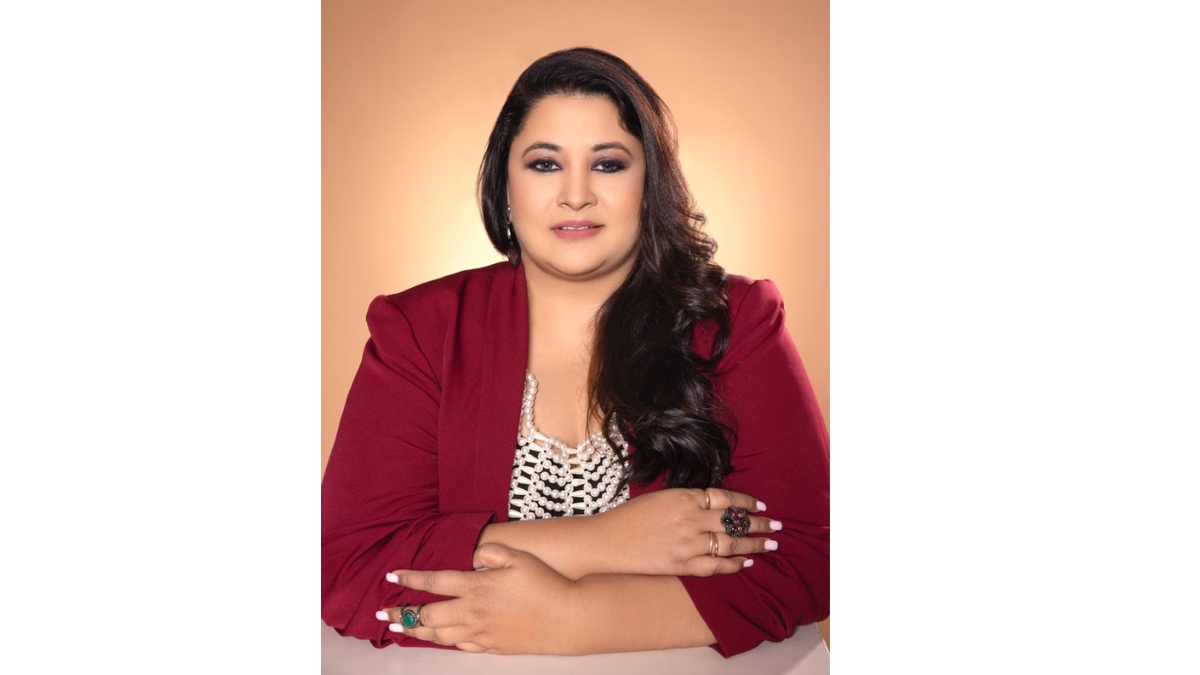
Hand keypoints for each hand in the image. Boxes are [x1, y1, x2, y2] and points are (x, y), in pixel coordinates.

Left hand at [378, 543, 581, 654]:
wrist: (567, 618)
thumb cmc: (544, 584)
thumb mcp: (518, 556)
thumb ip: (491, 552)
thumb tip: (472, 555)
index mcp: (477, 586)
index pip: (434, 581)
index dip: (410, 578)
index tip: (391, 575)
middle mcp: (473, 612)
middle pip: (428, 614)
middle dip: (402, 612)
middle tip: (382, 612)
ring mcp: (481, 632)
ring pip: (439, 634)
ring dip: (416, 630)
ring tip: (400, 627)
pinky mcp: (491, 646)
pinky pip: (460, 645)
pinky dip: (443, 641)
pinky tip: (439, 638)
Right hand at [590, 487, 781, 576]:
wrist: (606, 540)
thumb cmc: (630, 516)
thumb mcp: (661, 497)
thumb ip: (688, 499)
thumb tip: (714, 504)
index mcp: (684, 497)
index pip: (725, 497)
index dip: (746, 502)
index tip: (760, 506)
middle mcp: (689, 518)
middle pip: (733, 520)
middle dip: (759, 523)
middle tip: (777, 526)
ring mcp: (686, 543)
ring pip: (730, 543)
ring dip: (753, 544)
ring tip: (770, 545)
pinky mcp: (680, 565)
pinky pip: (714, 566)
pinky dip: (732, 564)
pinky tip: (745, 563)